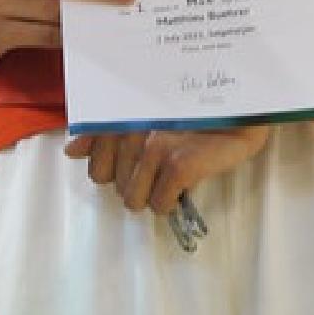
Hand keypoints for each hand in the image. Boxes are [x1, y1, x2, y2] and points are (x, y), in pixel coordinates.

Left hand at [63, 124, 271, 214]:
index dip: (113, 174)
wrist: (241, 110)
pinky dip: (170, 202)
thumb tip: (72, 151)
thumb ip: (102, 132)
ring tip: (169, 178)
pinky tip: (182, 186)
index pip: (95, 167)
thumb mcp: (142, 115)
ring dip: (151, 195)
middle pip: (114, 186)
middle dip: (134, 183)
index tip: (135, 167)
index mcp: (118, 118)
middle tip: (158, 168)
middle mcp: (131, 133)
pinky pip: (160, 204)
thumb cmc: (192, 112)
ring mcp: (154, 149)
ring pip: (133, 200)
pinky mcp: (178, 165)